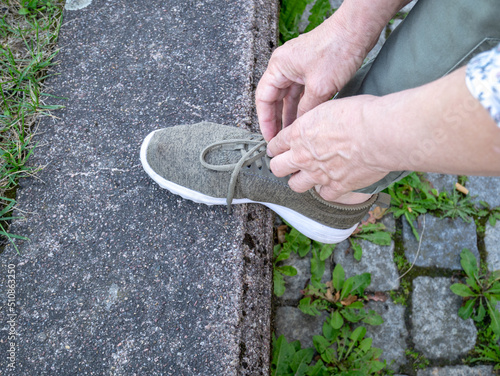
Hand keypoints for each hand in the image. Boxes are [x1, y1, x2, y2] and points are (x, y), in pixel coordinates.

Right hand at [255, 19, 364, 141]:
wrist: (358, 30)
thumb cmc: (337, 48)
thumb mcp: (320, 88)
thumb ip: (306, 110)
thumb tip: (299, 127)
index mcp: (278, 66)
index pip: (263, 98)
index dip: (265, 120)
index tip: (269, 136)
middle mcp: (285, 66)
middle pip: (274, 98)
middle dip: (276, 120)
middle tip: (277, 139)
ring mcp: (297, 67)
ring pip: (288, 97)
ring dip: (289, 114)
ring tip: (290, 134)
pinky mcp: (310, 69)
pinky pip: (301, 92)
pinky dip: (301, 106)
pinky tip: (304, 120)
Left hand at [266, 95, 389, 200]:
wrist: (378, 133)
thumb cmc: (359, 113)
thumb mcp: (328, 107)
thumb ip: (316, 120)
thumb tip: (318, 122)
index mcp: (299, 133)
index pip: (276, 145)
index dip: (276, 147)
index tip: (279, 149)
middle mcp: (303, 156)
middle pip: (277, 168)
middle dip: (281, 165)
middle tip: (288, 163)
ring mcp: (318, 174)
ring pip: (295, 185)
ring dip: (299, 180)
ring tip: (307, 176)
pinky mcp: (336, 186)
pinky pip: (323, 195)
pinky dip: (327, 190)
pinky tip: (332, 184)